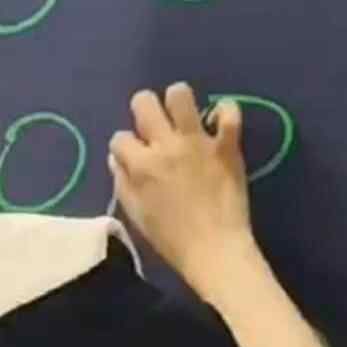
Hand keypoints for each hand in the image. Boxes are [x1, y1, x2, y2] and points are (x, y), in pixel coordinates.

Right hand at [109, 82, 253, 289]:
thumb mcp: (136, 215)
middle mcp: (166, 146)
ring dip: (178, 101)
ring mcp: (198, 143)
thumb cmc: (172, 239)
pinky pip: (229, 113)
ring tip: (184, 116)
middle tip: (155, 125)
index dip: (124, 146)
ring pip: (180, 95)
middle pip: (144, 102)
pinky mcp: (226, 146)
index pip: (119, 137)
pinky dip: (224, 112)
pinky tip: (219, 121)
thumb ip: (122, 182)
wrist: (217, 252)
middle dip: (144, 108)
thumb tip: (117, 158)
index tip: (133, 158)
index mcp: (141, 164)